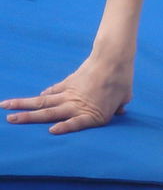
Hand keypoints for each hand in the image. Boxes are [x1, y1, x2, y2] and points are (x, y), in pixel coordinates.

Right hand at [2, 54, 132, 133]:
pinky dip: (45, 95)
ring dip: (23, 105)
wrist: (113, 58)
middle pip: (49, 114)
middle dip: (28, 118)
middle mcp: (77, 105)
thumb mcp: (124, 98)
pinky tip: (36, 98)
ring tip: (5, 108)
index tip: (51, 130)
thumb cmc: (122, 81)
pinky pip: (53, 91)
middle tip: (9, 120)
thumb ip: (119, 108)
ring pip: (42, 101)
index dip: (65, 128)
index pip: (76, 124)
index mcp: (94, 114)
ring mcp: (70, 94)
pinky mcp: (68, 82)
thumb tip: (120, 112)